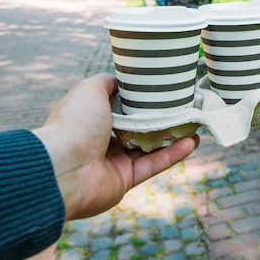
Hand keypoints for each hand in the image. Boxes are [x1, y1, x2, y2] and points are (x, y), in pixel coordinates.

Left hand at [32, 73, 199, 220]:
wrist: (64, 168)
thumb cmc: (74, 124)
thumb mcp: (89, 89)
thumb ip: (106, 81)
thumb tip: (120, 79)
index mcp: (91, 120)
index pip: (119, 108)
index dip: (140, 101)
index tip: (161, 91)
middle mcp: (102, 141)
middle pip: (137, 129)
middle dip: (160, 120)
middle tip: (183, 109)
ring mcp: (114, 162)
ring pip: (149, 147)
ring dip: (173, 137)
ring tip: (195, 125)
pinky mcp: (125, 180)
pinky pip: (153, 165)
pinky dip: (173, 154)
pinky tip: (192, 142)